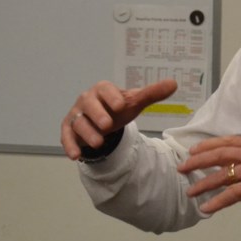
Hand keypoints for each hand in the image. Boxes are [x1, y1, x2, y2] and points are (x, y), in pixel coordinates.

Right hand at [61, 78, 177, 160]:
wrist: (101, 120)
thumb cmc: (117, 108)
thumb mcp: (135, 102)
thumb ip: (152, 93)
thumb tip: (173, 83)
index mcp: (103, 90)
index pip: (105, 89)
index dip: (112, 96)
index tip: (120, 105)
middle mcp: (87, 100)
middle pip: (89, 104)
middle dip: (97, 114)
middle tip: (108, 124)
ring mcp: (77, 115)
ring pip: (79, 122)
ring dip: (87, 133)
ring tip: (98, 143)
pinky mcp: (69, 129)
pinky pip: (67, 136)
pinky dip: (70, 146)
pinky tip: (75, 156)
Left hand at [178, 136, 240, 215]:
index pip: (229, 141)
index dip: (209, 145)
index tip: (193, 150)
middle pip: (221, 153)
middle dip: (198, 160)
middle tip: (182, 167)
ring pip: (223, 174)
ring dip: (203, 183)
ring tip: (190, 191)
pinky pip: (233, 193)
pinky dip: (217, 201)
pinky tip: (207, 208)